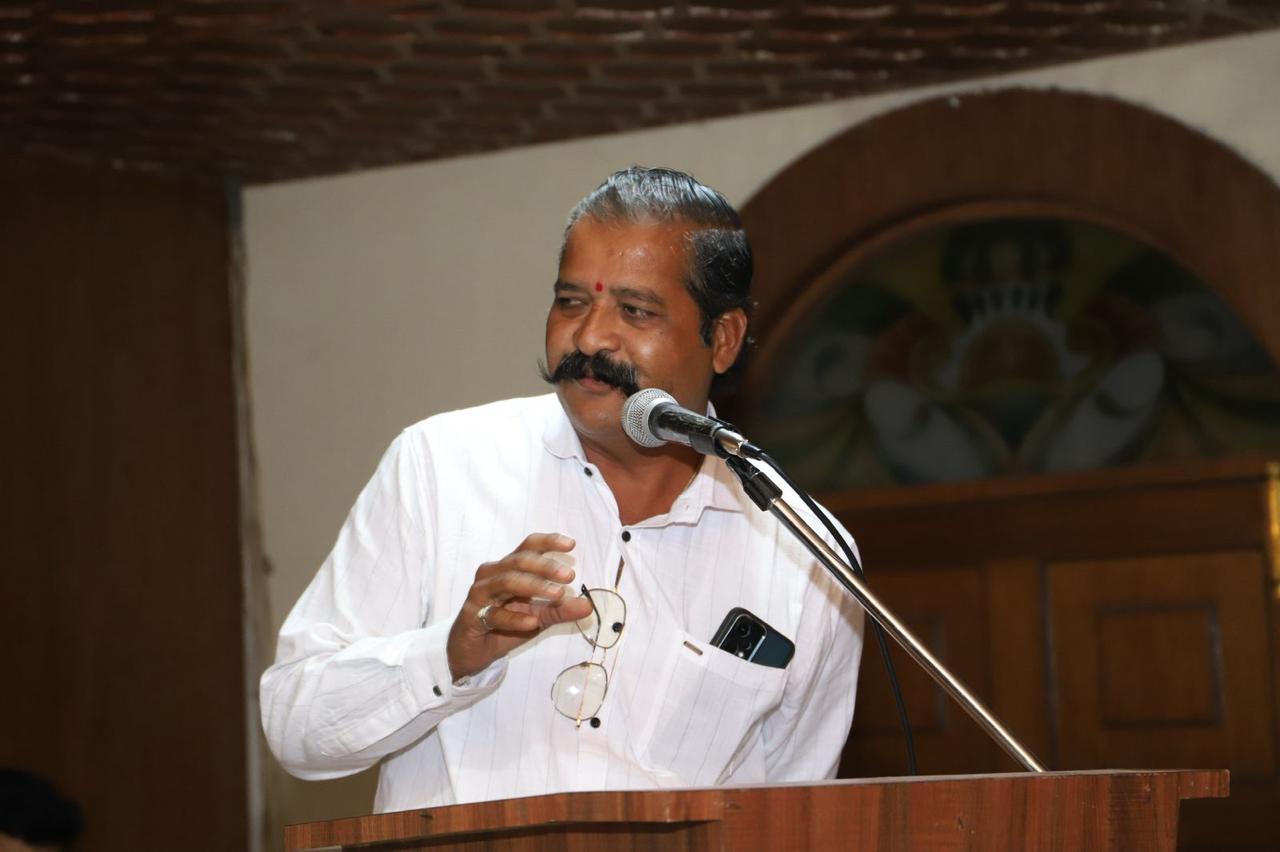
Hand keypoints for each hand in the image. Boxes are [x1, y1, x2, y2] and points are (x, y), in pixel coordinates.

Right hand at [446, 532, 594, 680]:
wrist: (472, 652)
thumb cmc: (504, 626)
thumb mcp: (538, 618)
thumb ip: (560, 610)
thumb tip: (588, 605)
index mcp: (508, 569)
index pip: (528, 547)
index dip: (548, 542)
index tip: (571, 545)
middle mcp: (492, 575)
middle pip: (519, 561)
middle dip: (546, 566)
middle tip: (570, 575)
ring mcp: (480, 593)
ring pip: (506, 581)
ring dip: (534, 586)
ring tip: (558, 595)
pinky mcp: (472, 615)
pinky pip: (495, 613)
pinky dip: (515, 617)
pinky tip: (533, 621)